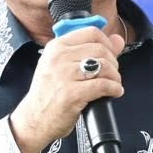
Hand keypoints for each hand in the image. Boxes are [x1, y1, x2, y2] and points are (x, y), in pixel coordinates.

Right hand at [10, 27, 125, 152]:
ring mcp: (64, 75)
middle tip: (112, 74)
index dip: (107, 43)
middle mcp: (59, 58)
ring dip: (115, 76)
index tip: (110, 54)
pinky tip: (114, 92)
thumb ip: (89, 50)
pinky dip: (114, 89)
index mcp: (56, 47)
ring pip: (104, 66)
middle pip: (101, 49)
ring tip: (114, 84)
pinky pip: (103, 85)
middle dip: (113, 62)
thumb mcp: (61, 66)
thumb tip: (118, 40)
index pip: (91, 32)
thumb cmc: (48, 93)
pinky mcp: (72, 94)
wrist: (34, 119)